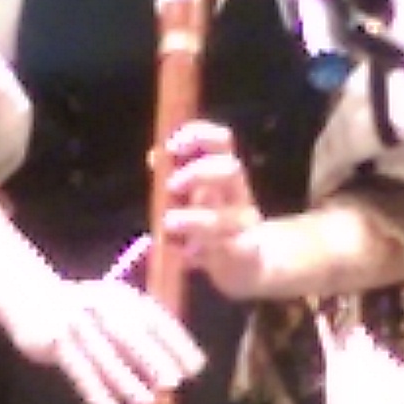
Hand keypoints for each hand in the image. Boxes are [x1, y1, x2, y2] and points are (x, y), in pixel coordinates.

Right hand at [5, 267, 205, 403]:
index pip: (155, 318)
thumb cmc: (84, 313)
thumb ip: (142, 339)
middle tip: (174, 384)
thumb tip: (176, 375)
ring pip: (104, 354)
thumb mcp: (114, 314)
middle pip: (130, 333)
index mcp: (123, 297)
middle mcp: (102, 305)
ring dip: (126, 380)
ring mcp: (76, 321)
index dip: (177, 342)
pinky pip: (77, 368)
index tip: (196, 368)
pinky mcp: (54, 339)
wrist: (29, 296)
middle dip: (153, 358)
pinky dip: (94, 390)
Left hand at [165, 121, 267, 297]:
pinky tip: (184, 254)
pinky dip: (198, 250)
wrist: (248, 267)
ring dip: (193, 220)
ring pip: (223, 219)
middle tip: (171, 185)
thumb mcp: (194, 197)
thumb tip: (155, 157)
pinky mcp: (239, 258)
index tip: (172, 145)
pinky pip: (222, 251)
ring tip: (170, 222)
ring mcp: (241, 229)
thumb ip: (176, 177)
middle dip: (198, 173)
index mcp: (227, 176)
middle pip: (230, 170)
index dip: (198, 136)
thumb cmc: (212, 226)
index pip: (222, 142)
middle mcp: (239, 197)